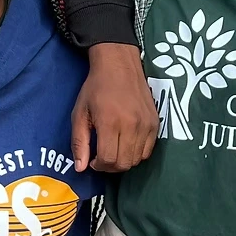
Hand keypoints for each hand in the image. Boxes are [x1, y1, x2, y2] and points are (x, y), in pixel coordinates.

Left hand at [72, 44, 158, 172]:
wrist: (119, 66)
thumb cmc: (96, 88)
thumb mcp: (80, 113)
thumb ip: (79, 142)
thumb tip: (80, 168)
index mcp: (110, 122)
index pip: (108, 160)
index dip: (98, 166)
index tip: (92, 160)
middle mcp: (131, 125)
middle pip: (124, 163)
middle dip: (110, 167)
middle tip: (102, 157)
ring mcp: (146, 125)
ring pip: (137, 160)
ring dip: (123, 161)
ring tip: (113, 150)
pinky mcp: (155, 123)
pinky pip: (148, 151)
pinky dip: (136, 154)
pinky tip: (126, 144)